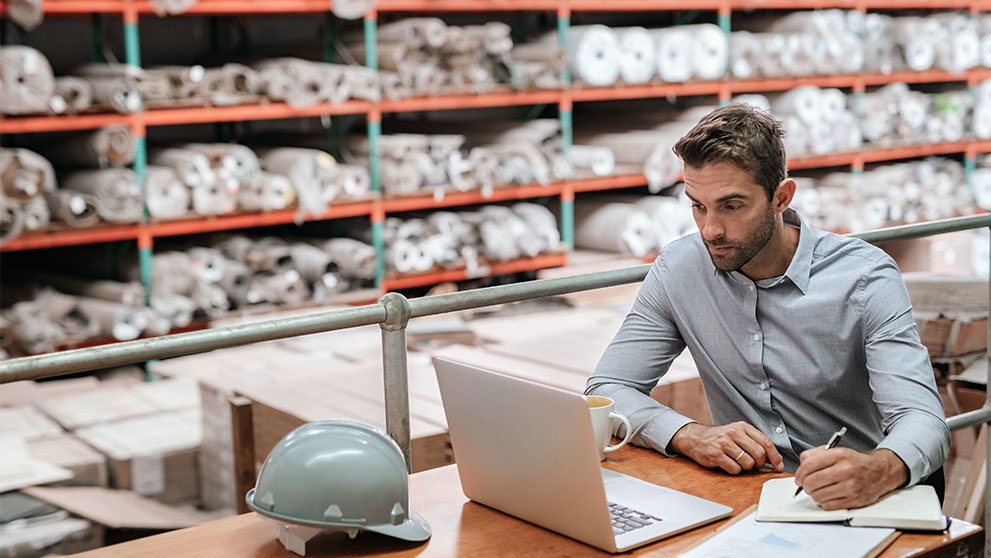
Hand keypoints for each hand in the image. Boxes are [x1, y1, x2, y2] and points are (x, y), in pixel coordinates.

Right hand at [669, 422, 783, 474]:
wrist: (695, 438)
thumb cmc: (720, 438)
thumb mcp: (737, 433)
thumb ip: (754, 442)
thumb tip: (774, 459)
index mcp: (742, 427)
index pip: (766, 442)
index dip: (775, 456)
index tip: (778, 465)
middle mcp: (733, 433)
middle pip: (759, 453)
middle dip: (760, 463)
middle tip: (754, 464)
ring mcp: (724, 443)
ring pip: (748, 463)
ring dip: (746, 468)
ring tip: (739, 463)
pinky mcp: (715, 454)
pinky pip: (735, 469)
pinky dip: (734, 470)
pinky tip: (728, 464)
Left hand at [794, 447, 907, 509]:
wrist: (880, 471)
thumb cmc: (855, 462)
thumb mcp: (836, 451)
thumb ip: (815, 454)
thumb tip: (800, 466)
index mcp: (839, 455)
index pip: (808, 465)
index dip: (799, 473)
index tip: (798, 478)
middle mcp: (846, 470)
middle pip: (811, 482)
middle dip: (804, 485)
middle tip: (806, 485)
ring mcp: (851, 487)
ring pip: (817, 495)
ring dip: (814, 494)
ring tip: (819, 489)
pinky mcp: (854, 500)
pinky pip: (827, 505)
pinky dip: (824, 502)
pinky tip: (829, 495)